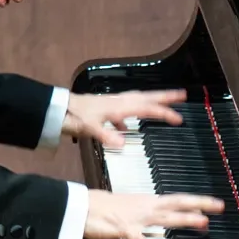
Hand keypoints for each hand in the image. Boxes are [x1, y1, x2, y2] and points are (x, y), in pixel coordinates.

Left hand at [64, 89, 187, 149]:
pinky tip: (125, 126)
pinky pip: (123, 110)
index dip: (164, 113)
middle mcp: (118, 102)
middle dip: (165, 97)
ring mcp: (111, 104)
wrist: (57, 109)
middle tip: (181, 95)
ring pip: (137, 101)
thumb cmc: (73, 116)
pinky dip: (129, 116)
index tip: (178, 118)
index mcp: (119, 107)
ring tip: (161, 105)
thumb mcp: (90, 128)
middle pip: (147, 98)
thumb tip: (123, 143)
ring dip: (151, 103)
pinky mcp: (103, 108)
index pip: (147, 108)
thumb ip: (107, 135)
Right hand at [83, 189, 222, 238]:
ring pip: (165, 217)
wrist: (82, 206)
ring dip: (184, 219)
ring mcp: (136, 217)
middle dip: (199, 204)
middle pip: (177, 203)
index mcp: (147, 203)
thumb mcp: (130, 214)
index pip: (175, 200)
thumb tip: (161, 228)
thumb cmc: (104, 210)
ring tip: (202, 223)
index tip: (213, 204)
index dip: (195, 202)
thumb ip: (147, 224)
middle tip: (218, 206)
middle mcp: (146, 207)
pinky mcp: (123, 228)